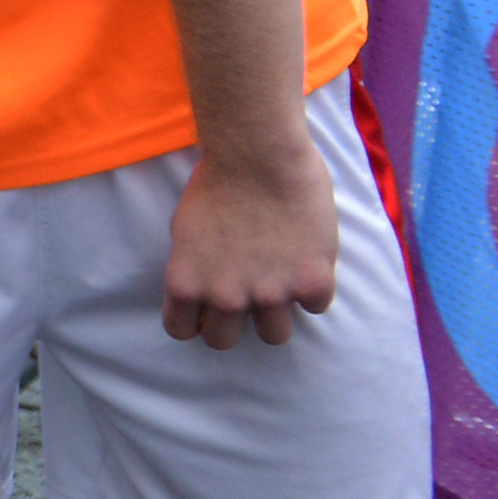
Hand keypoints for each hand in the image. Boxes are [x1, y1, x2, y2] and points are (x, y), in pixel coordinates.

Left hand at [164, 137, 336, 346]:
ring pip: (274, 336)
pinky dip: (314, 288)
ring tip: (279, 285)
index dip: (194, 320)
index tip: (205, 310)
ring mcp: (271, 293)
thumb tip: (203, 289)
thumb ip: (195, 267)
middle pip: (224, 342)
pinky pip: (316, 307)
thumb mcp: (185, 231)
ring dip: (276, 314)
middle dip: (232, 324)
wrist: (260, 156)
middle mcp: (225, 296)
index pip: (181, 331)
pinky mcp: (311, 282)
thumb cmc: (217, 182)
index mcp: (187, 283)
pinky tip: (308, 261)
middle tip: (245, 300)